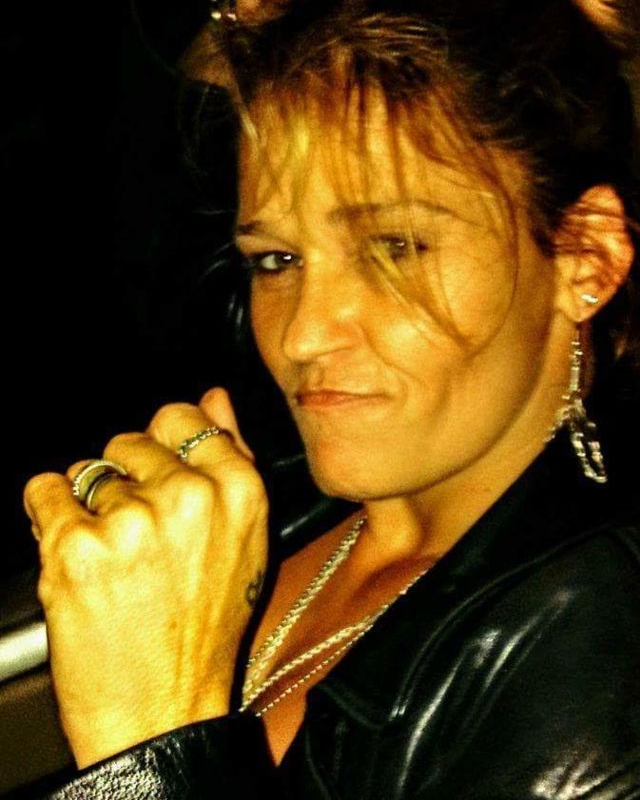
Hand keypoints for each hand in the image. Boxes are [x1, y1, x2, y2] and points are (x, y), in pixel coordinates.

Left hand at [23, 387, 267, 768]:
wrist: (163, 710)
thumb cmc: (205, 630)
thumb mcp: (242, 540)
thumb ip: (231, 456)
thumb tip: (215, 396)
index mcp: (239, 490)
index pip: (181, 416)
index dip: (160, 445)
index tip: (154, 472)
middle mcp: (190, 498)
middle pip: (129, 441)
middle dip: (125, 480)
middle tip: (138, 536)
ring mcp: (132, 521)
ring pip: (85, 469)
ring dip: (86, 504)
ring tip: (110, 556)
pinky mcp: (76, 547)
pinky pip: (44, 491)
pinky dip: (47, 517)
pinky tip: (75, 555)